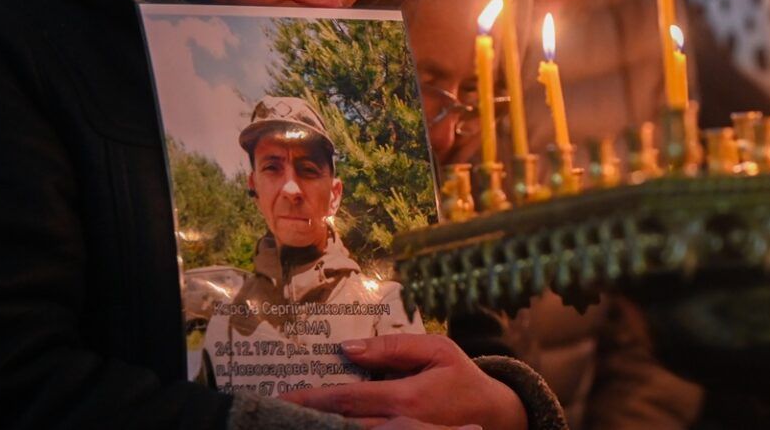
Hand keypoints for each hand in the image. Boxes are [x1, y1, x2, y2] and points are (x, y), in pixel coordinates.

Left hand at [281, 334, 526, 429]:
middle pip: (343, 425)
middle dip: (308, 419)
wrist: (494, 417)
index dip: (311, 400)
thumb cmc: (461, 378)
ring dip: (324, 427)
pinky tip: (328, 424)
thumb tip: (348, 348)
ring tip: (293, 418)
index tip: (282, 397)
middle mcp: (400, 425)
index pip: (347, 400)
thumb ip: (393, 347)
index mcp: (406, 398)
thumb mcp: (436, 350)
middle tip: (275, 411)